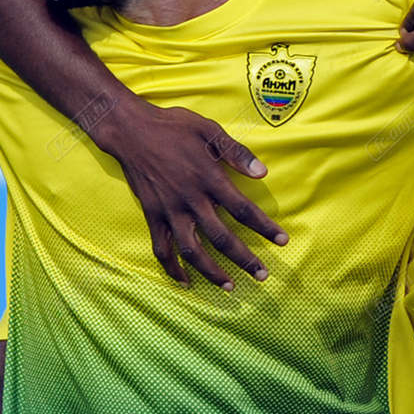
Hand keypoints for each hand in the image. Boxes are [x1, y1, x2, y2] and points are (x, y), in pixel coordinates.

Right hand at [100, 100, 284, 287]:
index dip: (264, 227)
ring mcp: (170, 210)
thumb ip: (236, 152)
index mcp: (209, 178)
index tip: (282, 241)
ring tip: (228, 286)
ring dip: (211, 272)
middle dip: (244, 259)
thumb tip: (263, 172)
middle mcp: (190, 200)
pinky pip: (162, 248)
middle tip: (262, 276)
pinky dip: (173, 268)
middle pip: (222, 238)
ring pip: (192, 250)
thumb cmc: (173, 127)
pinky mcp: (152, 215)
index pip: (243, 209)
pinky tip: (185, 281)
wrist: (131, 130)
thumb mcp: (209, 130)